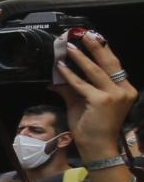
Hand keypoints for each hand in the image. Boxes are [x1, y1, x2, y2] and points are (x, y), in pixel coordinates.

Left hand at [60, 30, 138, 159]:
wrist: (98, 147)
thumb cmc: (92, 127)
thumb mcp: (83, 103)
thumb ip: (73, 89)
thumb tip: (56, 78)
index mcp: (125, 90)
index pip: (114, 67)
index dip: (103, 51)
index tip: (95, 38)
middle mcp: (124, 91)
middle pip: (110, 64)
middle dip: (96, 47)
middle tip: (85, 34)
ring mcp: (114, 95)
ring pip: (96, 71)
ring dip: (81, 57)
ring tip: (70, 47)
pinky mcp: (102, 101)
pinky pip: (82, 84)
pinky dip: (70, 75)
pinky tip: (61, 67)